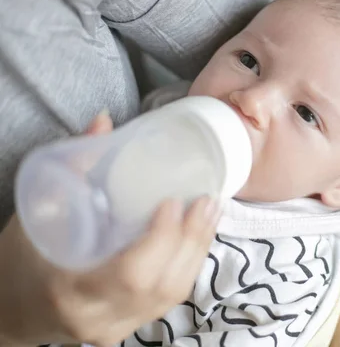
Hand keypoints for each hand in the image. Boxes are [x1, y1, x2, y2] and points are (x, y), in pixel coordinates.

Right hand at [0, 113, 220, 345]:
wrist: (12, 309)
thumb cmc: (20, 260)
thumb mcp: (39, 213)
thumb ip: (75, 167)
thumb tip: (105, 121)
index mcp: (70, 290)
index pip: (130, 273)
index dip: (160, 239)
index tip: (173, 202)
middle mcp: (100, 317)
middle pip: (162, 284)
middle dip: (191, 239)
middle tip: (207, 201)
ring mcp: (119, 327)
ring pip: (173, 293)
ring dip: (198, 250)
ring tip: (211, 212)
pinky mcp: (132, 325)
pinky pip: (170, 298)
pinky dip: (189, 264)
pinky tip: (200, 236)